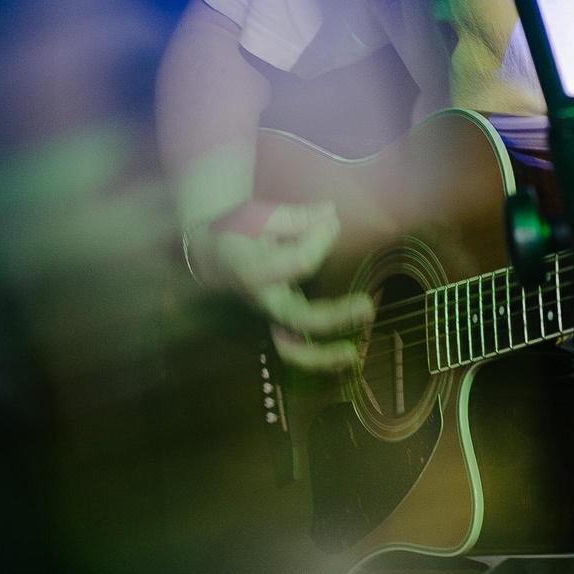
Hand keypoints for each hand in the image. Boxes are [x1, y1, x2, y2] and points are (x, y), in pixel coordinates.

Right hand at [186, 199, 371, 371]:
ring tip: (352, 354)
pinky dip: (317, 359)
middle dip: (333, 317)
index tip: (330, 221)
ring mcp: (266, 317)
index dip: (320, 240)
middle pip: (296, 318)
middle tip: (367, 307)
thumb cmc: (233, 233)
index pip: (298, 262)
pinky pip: (293, 350)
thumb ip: (295, 218)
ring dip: (322, 357)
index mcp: (252, 269)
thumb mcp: (256, 216)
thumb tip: (331, 215)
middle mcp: (260, 299)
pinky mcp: (274, 325)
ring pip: (289, 349)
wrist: (206, 257)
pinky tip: (347, 355)